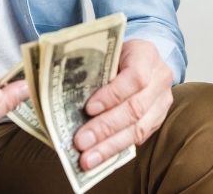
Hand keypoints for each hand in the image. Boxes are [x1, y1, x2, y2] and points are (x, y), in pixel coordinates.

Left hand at [73, 39, 173, 171]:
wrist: (140, 59)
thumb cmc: (115, 55)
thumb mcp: (104, 52)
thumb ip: (88, 70)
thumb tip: (51, 95)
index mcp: (146, 54)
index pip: (135, 77)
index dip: (112, 95)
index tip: (88, 108)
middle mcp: (159, 78)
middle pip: (135, 108)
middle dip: (105, 128)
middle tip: (81, 142)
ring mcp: (162, 101)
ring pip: (139, 129)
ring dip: (110, 147)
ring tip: (88, 159)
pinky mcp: (158, 120)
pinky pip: (139, 139)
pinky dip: (116, 150)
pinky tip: (99, 158)